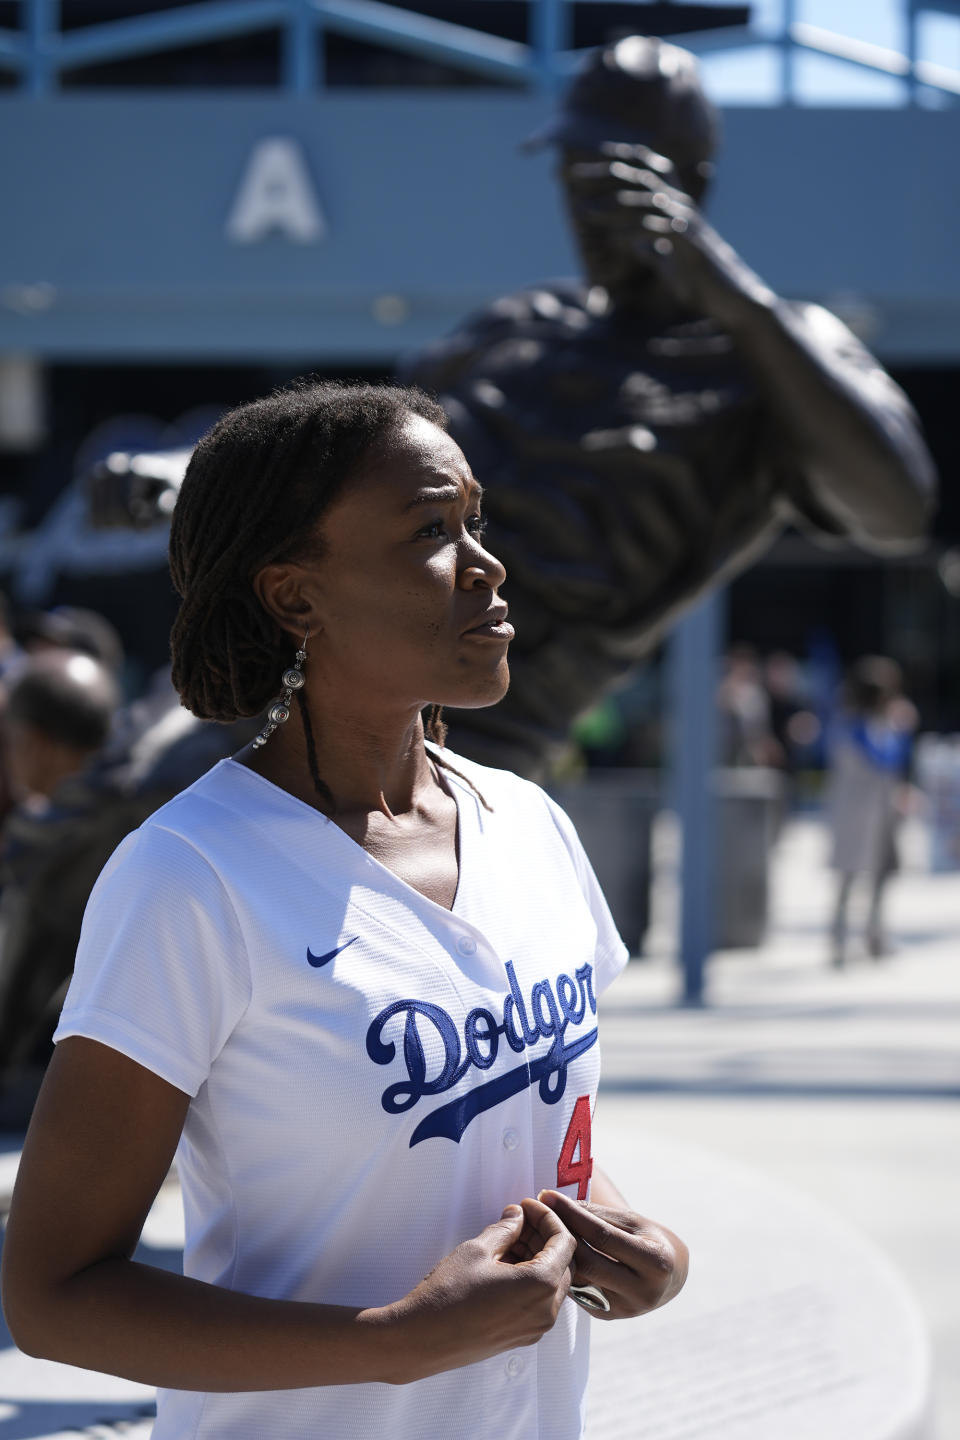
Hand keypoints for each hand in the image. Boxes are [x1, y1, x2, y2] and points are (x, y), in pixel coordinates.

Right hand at [384, 1198, 575, 1380]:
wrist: (422, 1340)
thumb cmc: (447, 1295)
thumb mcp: (477, 1250)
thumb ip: (505, 1229)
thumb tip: (517, 1215)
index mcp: (540, 1286)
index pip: (564, 1241)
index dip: (548, 1218)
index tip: (528, 1205)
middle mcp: (546, 1310)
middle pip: (564, 1263)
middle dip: (545, 1236)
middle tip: (519, 1219)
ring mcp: (535, 1328)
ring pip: (552, 1283)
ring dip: (537, 1256)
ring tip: (508, 1239)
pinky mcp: (522, 1336)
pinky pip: (539, 1301)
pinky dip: (530, 1278)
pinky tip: (505, 1263)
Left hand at [534, 1189, 687, 1321]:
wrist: (668, 1275)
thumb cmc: (647, 1238)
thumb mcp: (631, 1221)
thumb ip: (597, 1214)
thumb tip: (555, 1201)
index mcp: (655, 1262)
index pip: (603, 1237)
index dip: (573, 1215)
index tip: (547, 1196)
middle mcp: (643, 1292)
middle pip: (588, 1262)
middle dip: (559, 1235)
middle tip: (536, 1213)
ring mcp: (625, 1309)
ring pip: (579, 1278)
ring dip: (555, 1253)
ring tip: (535, 1228)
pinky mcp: (608, 1315)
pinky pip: (579, 1289)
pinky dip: (563, 1269)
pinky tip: (547, 1251)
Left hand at [562, 143, 772, 324]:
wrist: (731, 298)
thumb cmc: (700, 278)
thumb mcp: (669, 260)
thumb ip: (650, 246)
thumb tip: (630, 242)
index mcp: (674, 203)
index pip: (643, 166)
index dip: (613, 158)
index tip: (580, 165)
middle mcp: (681, 204)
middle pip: (639, 175)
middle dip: (601, 173)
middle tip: (569, 176)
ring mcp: (687, 221)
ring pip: (646, 200)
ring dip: (611, 204)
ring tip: (583, 211)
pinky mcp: (690, 244)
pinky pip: (658, 230)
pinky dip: (633, 232)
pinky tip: (613, 238)